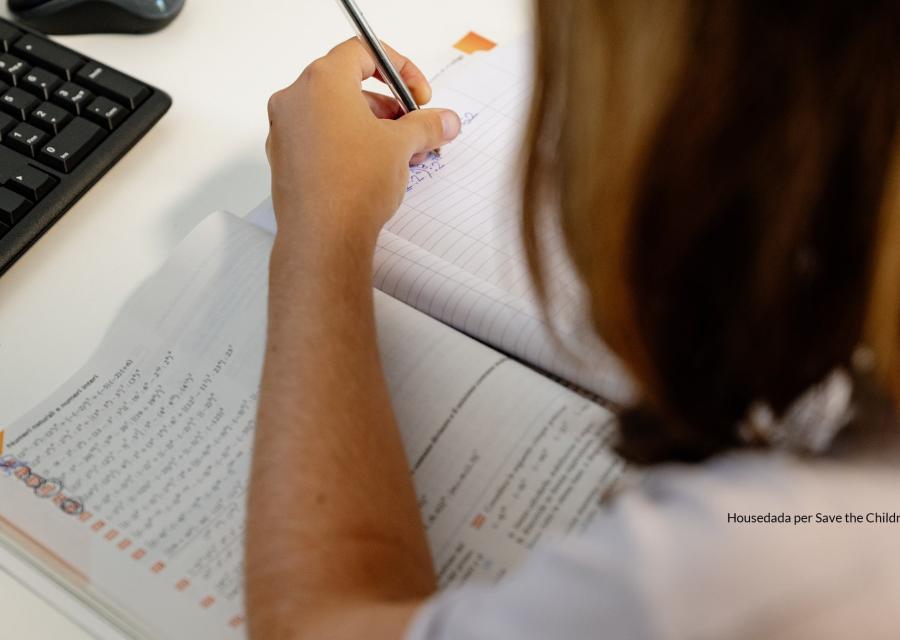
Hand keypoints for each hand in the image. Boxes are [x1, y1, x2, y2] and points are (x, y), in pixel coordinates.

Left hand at [266, 39, 460, 251]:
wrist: (324, 238)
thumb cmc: (352, 186)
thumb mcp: (401, 146)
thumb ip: (426, 125)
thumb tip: (443, 120)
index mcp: (322, 81)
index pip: (362, 52)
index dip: (399, 68)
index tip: (417, 93)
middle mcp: (295, 100)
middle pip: (348, 83)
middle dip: (388, 104)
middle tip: (413, 126)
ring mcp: (285, 131)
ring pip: (334, 114)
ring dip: (371, 126)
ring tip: (401, 154)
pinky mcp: (285, 160)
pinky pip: (320, 138)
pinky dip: (348, 144)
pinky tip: (374, 169)